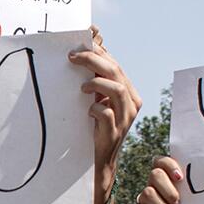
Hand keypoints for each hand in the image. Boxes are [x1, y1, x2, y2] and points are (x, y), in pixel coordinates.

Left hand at [71, 26, 140, 173]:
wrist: (99, 159)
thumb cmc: (95, 125)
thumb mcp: (97, 99)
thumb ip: (95, 78)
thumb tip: (84, 50)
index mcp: (128, 92)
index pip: (115, 64)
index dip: (99, 51)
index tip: (79, 44)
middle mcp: (131, 103)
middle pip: (116, 72)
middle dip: (93, 59)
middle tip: (72, 56)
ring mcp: (125, 118)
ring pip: (116, 89)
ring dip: (96, 82)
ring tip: (81, 85)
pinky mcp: (115, 132)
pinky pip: (106, 114)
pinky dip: (95, 108)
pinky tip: (87, 109)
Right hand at [126, 155, 186, 203]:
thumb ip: (192, 194)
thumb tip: (201, 175)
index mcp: (170, 186)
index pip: (162, 163)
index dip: (169, 165)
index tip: (181, 178)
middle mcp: (155, 193)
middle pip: (154, 174)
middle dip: (167, 187)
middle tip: (178, 203)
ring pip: (147, 193)